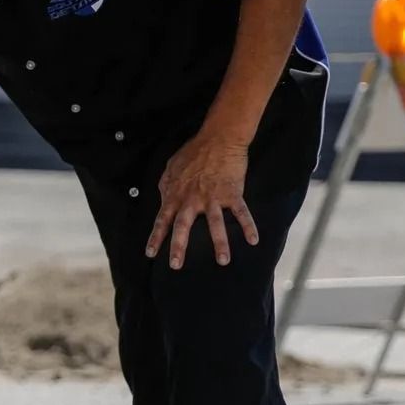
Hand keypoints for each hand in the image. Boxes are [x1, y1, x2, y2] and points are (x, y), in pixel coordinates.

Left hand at [146, 134, 257, 268]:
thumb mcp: (171, 168)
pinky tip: (254, 240)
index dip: (156, 237)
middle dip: (178, 247)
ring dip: (220, 243)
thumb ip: (166, 186)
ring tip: (223, 261)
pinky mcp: (232, 193)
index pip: (162, 219)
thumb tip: (163, 199)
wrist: (218, 138)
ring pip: (215, 224)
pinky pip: (241, 212)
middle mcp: (192, 198)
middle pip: (183, 226)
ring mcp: (213, 197)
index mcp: (175, 194)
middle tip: (175, 266)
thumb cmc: (193, 152)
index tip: (150, 254)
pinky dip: (249, 226)